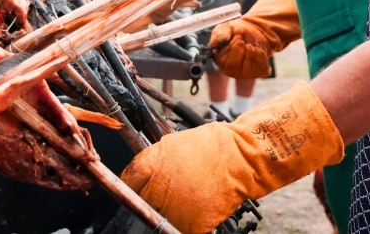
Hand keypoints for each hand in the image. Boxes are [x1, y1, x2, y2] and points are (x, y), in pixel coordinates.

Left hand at [121, 81, 343, 233]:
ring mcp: (173, 210)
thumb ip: (152, 161)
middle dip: (150, 196)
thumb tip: (138, 174)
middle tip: (165, 190)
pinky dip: (185, 219)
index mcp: (150, 165)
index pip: (127, 181)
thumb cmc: (211, 146)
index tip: (135, 185)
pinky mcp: (191, 225)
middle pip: (141, 201)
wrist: (242, 158)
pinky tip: (196, 204)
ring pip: (159, 216)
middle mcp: (157, 190)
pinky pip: (179, 226)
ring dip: (167, 209)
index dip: (130, 183)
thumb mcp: (173, 144)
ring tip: (184, 195)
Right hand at [210, 0, 300, 78]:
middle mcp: (231, 70)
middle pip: (235, 65)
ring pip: (248, 66)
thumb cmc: (236, 31)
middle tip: (243, 40)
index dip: (233, 46)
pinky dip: (260, 54)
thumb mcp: (225, 27)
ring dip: (251, 50)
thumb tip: (214, 44)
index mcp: (220, 60)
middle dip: (242, 48)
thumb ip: (218, 34)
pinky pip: (261, 66)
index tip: (237, 37)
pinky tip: (257, 49)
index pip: (225, 60)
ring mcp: (244, 73)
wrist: (253, 30)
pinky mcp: (257, 72)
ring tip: (249, 44)